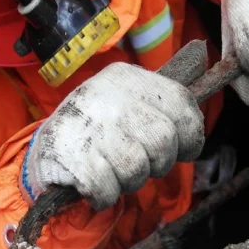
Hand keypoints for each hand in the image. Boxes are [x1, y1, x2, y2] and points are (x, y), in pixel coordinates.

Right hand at [22, 55, 205, 209]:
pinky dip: (103, 196)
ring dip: (127, 181)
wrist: (46, 152)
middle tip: (135, 163)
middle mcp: (106, 93)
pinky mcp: (69, 153)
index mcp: (125, 77)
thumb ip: (164, 94)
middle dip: (156, 163)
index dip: (190, 135)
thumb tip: (202, 52)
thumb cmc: (99, 130)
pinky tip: (92, 183)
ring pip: (137, 168)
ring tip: (110, 170)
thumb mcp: (129, 102)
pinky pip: (107, 189)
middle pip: (163, 140)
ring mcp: (87, 122)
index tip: (183, 150)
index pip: (181, 102)